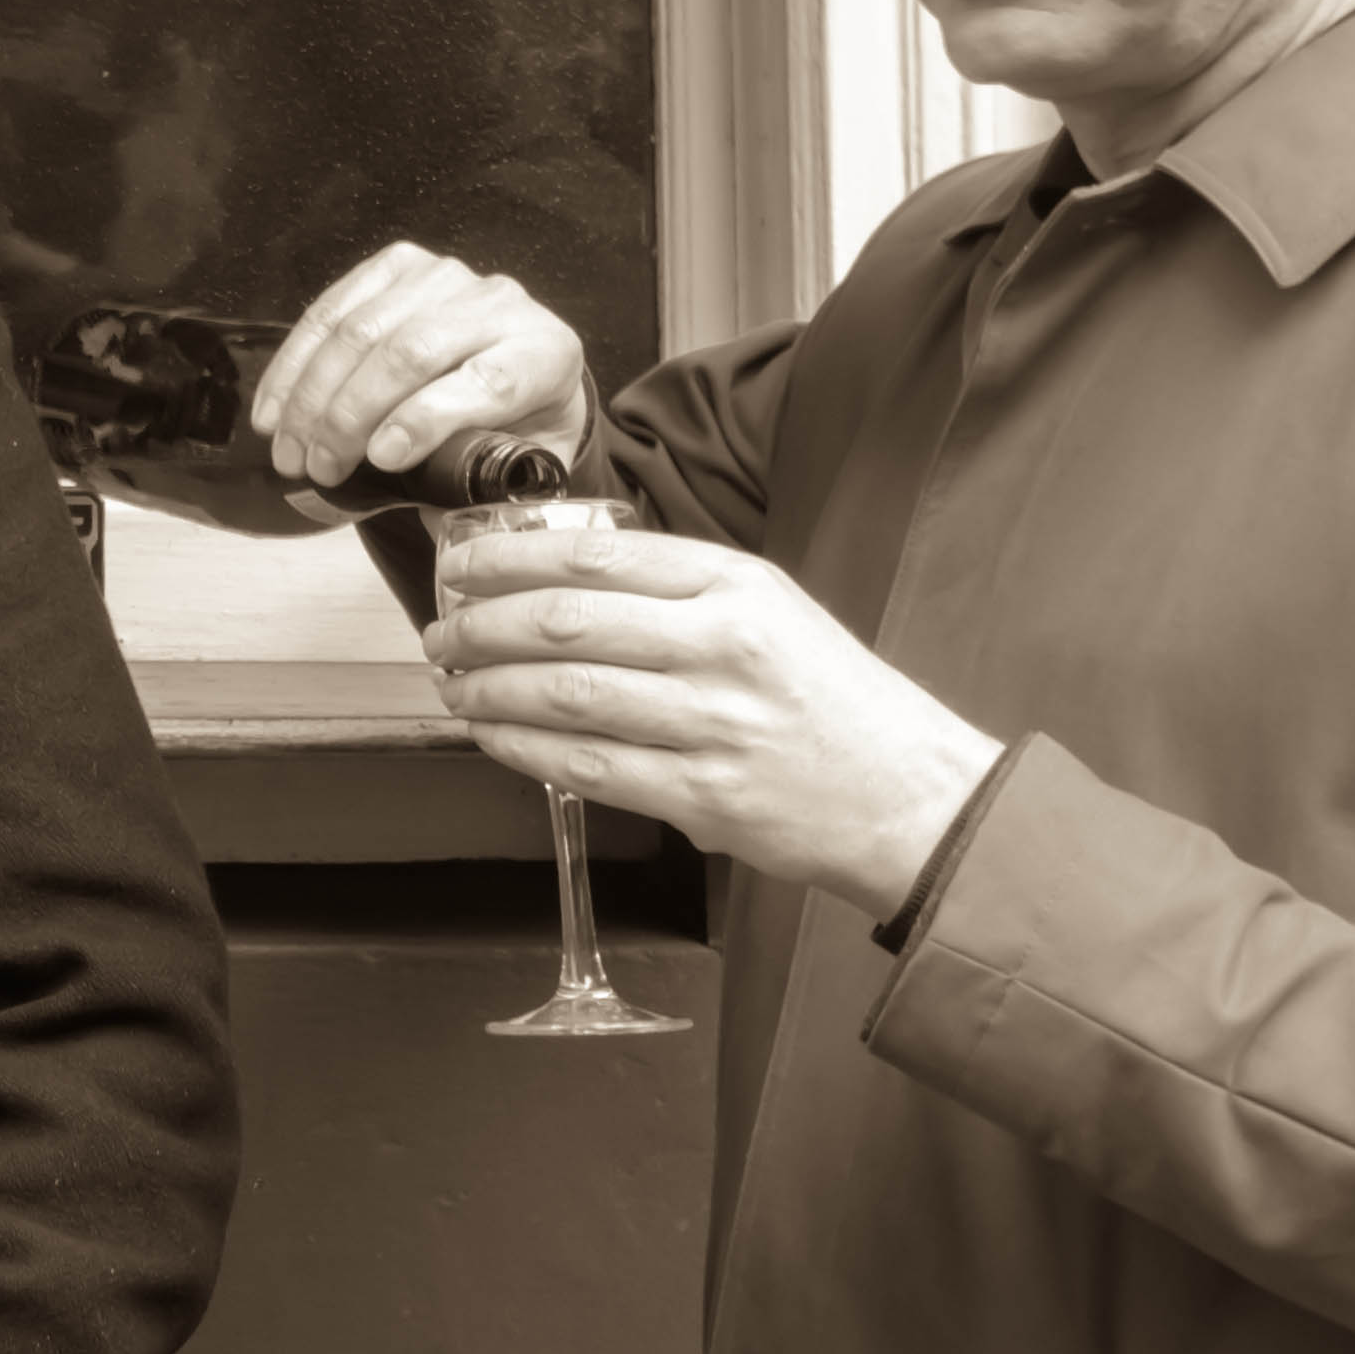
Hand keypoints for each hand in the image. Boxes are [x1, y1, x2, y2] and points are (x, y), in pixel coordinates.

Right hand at [246, 244, 592, 499]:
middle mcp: (502, 303)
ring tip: (288, 453)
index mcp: (546, 355)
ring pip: (362, 330)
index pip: (486, 382)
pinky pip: (332, 309)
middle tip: (317, 468)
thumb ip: (491, 489)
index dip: (426, 420)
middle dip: (351, 416)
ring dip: (311, 397)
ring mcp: (445, 277)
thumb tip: (439, 517)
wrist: (513, 374)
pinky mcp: (398, 265)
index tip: (378, 460)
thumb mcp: (522, 468)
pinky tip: (274, 411)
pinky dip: (294, 364)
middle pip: (411, 352)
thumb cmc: (516, 429)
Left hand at [425, 528, 1002, 917]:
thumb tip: (561, 581)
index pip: (596, 556)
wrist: (913, 796)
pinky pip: (587, 767)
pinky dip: (524, 749)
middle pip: (564, 622)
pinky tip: (493, 735)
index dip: (509, 559)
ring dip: (489, 689)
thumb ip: (679, 591)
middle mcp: (723, 645)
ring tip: (454, 684)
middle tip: (440, 630)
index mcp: (738, 586)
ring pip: (564, 695)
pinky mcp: (705, 797)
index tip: (462, 565)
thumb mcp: (771, 611)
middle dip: (480, 625)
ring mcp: (713, 724)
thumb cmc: (834, 701)